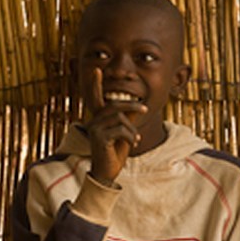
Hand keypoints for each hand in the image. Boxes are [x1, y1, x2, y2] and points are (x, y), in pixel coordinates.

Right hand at [85, 66, 145, 183]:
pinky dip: (131, 136)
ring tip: (135, 139)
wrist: (108, 171)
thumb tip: (138, 105)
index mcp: (98, 118)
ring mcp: (94, 129)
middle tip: (145, 107)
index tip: (96, 69)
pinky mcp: (99, 138)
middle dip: (132, 105)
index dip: (95, 84)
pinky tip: (133, 143)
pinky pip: (121, 130)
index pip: (96, 98)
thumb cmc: (116, 150)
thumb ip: (129, 118)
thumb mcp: (126, 132)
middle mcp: (93, 121)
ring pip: (120, 118)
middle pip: (114, 105)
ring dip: (133, 129)